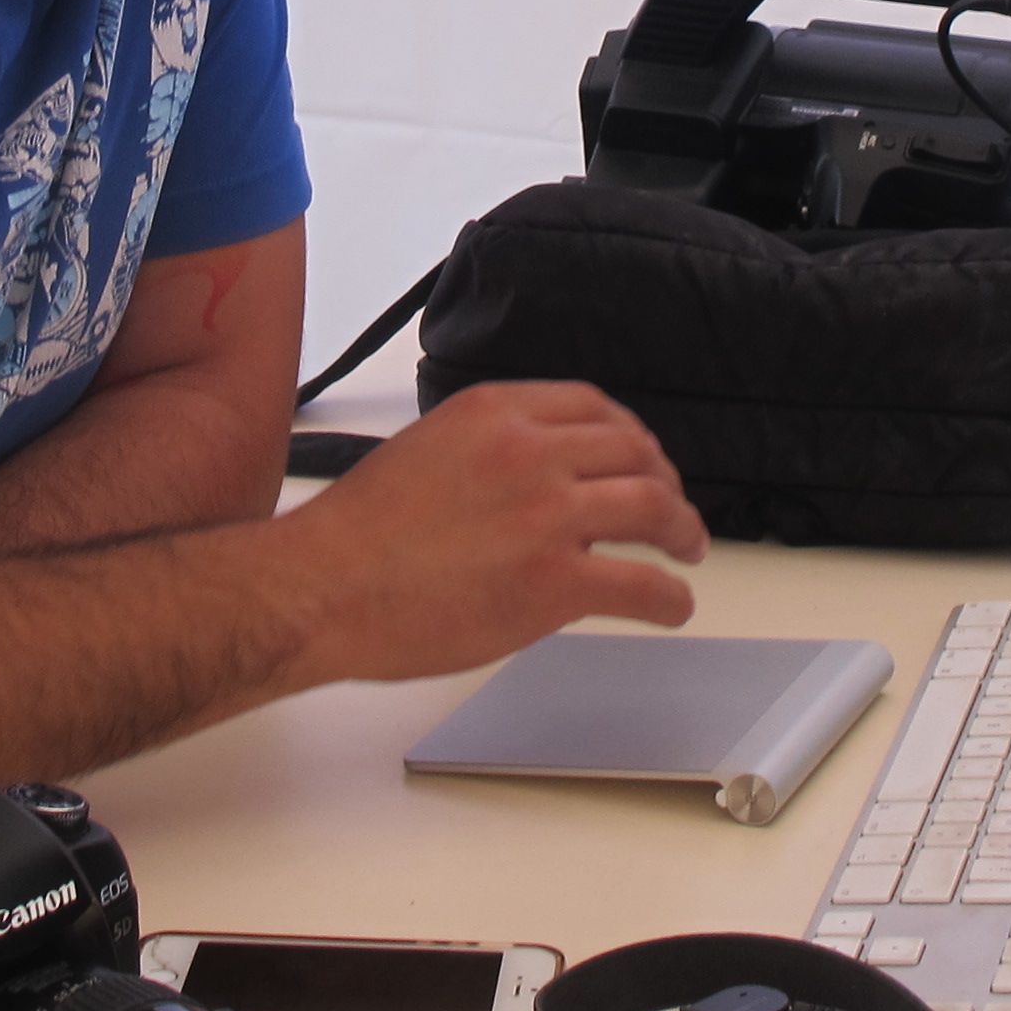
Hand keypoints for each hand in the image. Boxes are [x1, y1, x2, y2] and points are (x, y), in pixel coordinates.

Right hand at [279, 381, 705, 686]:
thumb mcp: (424, 450)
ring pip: (650, 506)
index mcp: (493, 412)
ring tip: (688, 548)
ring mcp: (547, 515)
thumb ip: (484, 453)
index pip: (588, 405)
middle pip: (631, 450)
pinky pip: (640, 583)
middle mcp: (529, 451)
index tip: (638, 455)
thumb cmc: (354, 534)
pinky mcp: (553, 581)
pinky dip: (670, 596)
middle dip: (663, 478)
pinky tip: (674, 605)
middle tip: (673, 506)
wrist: (322, 586)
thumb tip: (524, 482)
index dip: (626, 433)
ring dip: (682, 528)